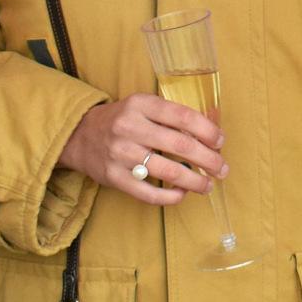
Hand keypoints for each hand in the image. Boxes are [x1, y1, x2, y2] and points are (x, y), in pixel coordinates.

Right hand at [58, 93, 226, 206]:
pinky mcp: (113, 177)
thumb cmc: (122, 121)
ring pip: (168, 171)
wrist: (79, 136)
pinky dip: (170, 197)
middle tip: (222, 169)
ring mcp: (120, 154)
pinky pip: (148, 193)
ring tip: (207, 185)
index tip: (220, 141)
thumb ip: (174, 115)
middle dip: (209, 160)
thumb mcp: (144, 107)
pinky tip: (182, 194)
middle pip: (181, 145)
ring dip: (195, 181)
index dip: (207, 130)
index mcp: (140, 104)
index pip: (183, 116)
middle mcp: (129, 127)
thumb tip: (214, 126)